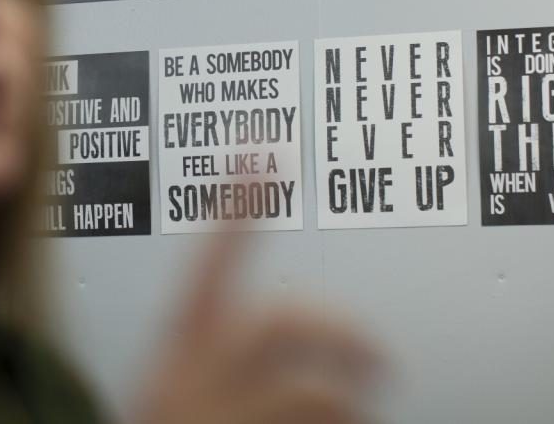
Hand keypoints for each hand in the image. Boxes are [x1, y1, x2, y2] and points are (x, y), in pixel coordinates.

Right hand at [134, 229, 382, 423]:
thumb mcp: (173, 382)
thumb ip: (216, 348)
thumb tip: (284, 327)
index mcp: (176, 347)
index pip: (206, 261)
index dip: (233, 208)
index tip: (258, 155)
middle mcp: (196, 377)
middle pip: (284, 320)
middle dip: (345, 332)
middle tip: (380, 355)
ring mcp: (224, 416)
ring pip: (318, 391)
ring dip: (352, 402)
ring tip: (356, 410)